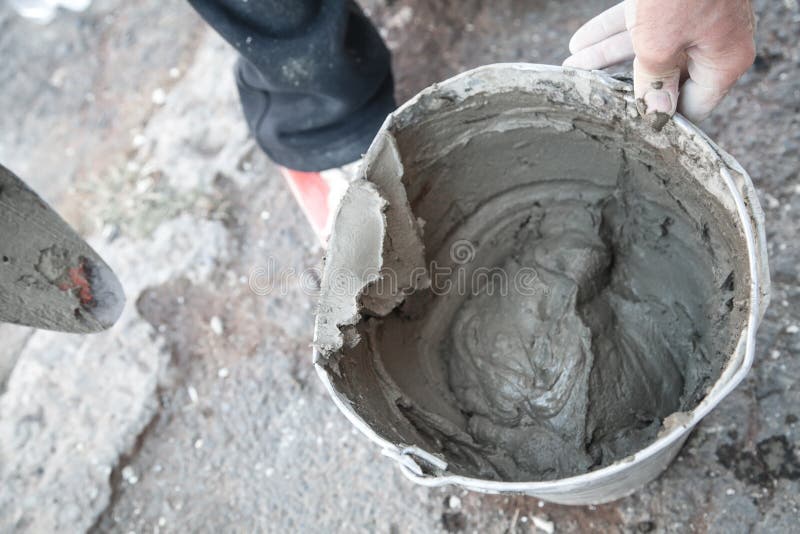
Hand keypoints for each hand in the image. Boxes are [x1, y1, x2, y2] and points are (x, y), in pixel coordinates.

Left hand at [563, 1, 755, 123]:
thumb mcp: (660, 43)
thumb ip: (655, 79)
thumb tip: (655, 113)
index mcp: (724, 60)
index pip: (694, 105)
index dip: (662, 116)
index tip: (631, 126)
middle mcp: (713, 42)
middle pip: (664, 75)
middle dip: (623, 84)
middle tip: (593, 98)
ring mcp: (694, 20)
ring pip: (646, 47)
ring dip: (607, 56)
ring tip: (575, 69)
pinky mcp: (674, 3)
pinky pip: (641, 24)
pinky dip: (611, 32)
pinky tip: (580, 43)